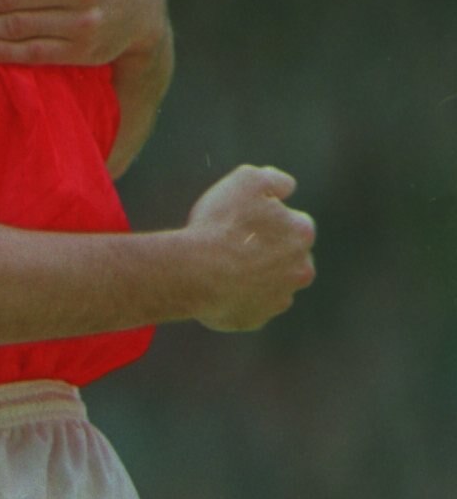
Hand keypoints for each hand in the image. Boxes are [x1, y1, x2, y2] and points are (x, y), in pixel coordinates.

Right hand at [186, 166, 316, 331]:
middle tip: (235, 243)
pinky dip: (238, 297)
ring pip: (272, 284)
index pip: (296, 222)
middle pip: (289, 257)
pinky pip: (250, 306)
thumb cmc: (221, 224)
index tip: (245, 220)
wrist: (196, 272)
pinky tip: (217, 286)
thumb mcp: (247, 180)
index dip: (269, 219)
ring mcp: (279, 299)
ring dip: (256, 276)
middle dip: (270, 251)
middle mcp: (301, 270)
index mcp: (302, 234)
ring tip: (223, 266)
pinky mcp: (256, 320)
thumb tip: (287, 187)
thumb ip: (273, 179)